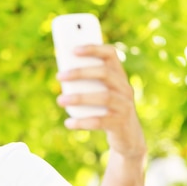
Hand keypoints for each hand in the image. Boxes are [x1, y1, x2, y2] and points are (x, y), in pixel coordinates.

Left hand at [56, 44, 145, 158]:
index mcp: (119, 76)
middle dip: (81, 72)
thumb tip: (62, 76)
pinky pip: (100, 121)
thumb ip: (87, 84)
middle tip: (59, 76)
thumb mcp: (100, 94)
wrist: (127, 136)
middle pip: (105, 73)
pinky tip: (68, 123)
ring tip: (60, 100)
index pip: (111, 54)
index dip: (94, 49)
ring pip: (104, 97)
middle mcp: (125, 88)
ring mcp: (125, 106)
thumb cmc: (107, 110)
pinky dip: (82, 122)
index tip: (74, 50)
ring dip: (79, 98)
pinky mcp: (120, 123)